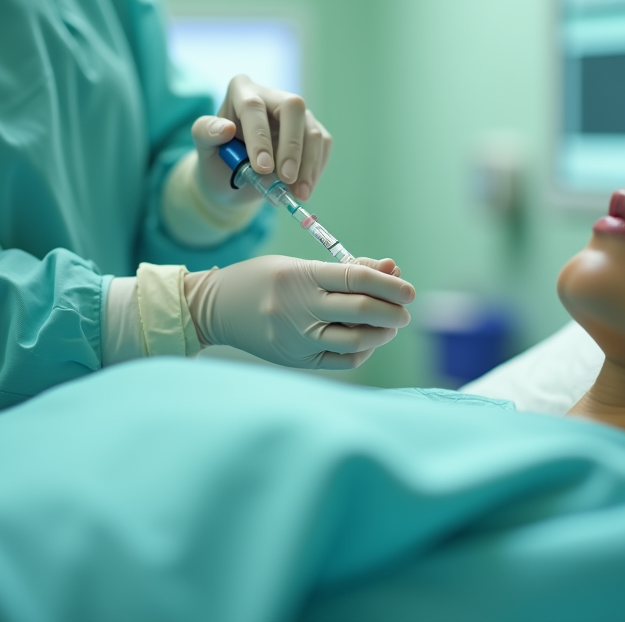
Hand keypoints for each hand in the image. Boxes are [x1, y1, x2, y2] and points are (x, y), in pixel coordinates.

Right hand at [184, 256, 414, 369]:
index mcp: (299, 277)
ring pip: (355, 341)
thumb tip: (393, 270)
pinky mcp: (296, 360)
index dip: (389, 284)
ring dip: (382, 333)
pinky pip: (342, 360)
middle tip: (405, 308)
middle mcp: (298, 309)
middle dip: (392, 311)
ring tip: (390, 324)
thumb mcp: (301, 264)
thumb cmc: (264, 280)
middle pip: (360, 311)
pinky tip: (368, 340)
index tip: (408, 290)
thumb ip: (347, 269)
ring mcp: (296, 338)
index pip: (355, 278)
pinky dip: (363, 350)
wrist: (215, 308)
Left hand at [190, 75, 330, 205]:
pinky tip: (304, 188)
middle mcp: (272, 96)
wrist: (233, 180)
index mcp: (242, 91)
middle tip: (286, 179)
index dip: (259, 137)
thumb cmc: (217, 161)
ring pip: (312, 131)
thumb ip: (206, 134)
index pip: (253, 108)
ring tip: (299, 194)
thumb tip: (226, 128)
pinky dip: (316, 169)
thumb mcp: (204, 149)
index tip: (261, 168)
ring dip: (308, 166)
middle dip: (292, 147)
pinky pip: (322, 145)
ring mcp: (295, 113)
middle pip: (293, 108)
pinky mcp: (311, 130)